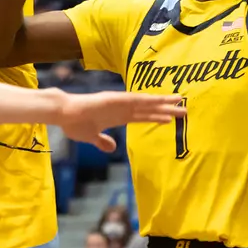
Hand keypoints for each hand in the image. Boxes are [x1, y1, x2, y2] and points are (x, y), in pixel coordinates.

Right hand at [50, 89, 185, 149]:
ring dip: (162, 103)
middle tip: (184, 109)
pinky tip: (158, 101)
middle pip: (148, 109)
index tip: (171, 118)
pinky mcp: (112, 100)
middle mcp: (121, 108)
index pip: (142, 117)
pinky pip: (133, 101)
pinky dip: (146, 101)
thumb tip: (112, 148)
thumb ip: (103, 142)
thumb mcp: (92, 137)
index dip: (157, 117)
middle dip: (166, 109)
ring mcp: (118, 103)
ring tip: (179, 102)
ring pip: (145, 103)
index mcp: (118, 116)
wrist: (62, 114)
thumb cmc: (74, 124)